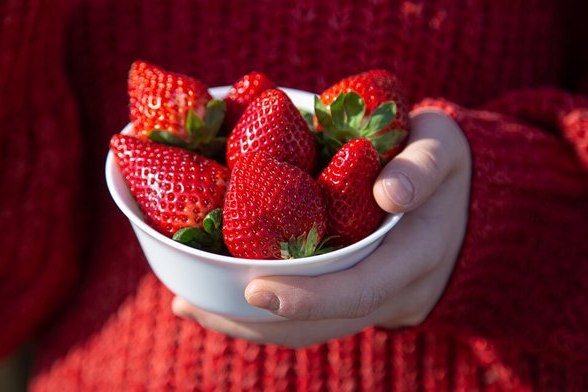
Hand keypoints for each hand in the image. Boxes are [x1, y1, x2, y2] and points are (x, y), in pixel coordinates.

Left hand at [172, 109, 470, 347]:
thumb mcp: (443, 150)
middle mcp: (389, 292)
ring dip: (246, 324)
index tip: (255, 291)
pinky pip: (304, 313)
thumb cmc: (446, 167)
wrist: (463, 204)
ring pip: (305, 329)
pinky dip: (260, 310)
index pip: (358, 291)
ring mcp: (369, 298)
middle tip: (191, 305)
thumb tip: (390, 193)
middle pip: (318, 325)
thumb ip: (422, 167)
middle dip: (254, 323)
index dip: (309, 298)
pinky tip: (219, 294)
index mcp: (413, 257)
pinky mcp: (351, 292)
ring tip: (189, 305)